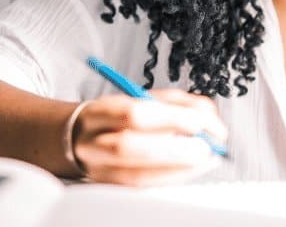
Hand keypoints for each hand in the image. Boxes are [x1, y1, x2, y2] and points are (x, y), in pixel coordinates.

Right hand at [71, 89, 227, 186]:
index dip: (170, 119)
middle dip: (175, 149)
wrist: (79, 139)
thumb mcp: (141, 97)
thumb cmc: (116, 116)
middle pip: (129, 148)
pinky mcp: (111, 188)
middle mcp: (94, 142)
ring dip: (180, 168)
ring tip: (205, 158)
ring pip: (137, 175)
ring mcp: (99, 169)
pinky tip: (191, 168)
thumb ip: (175, 102)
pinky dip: (173, 177)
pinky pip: (144, 188)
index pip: (134, 114)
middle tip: (207, 146)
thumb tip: (207, 114)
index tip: (202, 122)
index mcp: (100, 112)